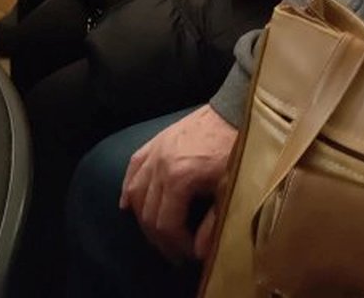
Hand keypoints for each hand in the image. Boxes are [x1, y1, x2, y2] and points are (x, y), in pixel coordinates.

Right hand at [120, 104, 237, 260]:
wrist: (235, 110)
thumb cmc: (236, 149)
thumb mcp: (229, 188)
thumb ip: (213, 222)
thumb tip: (200, 252)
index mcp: (179, 178)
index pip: (166, 225)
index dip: (178, 245)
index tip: (191, 254)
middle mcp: (159, 165)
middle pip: (148, 213)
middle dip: (161, 239)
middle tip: (175, 253)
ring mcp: (155, 151)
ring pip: (135, 193)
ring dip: (142, 217)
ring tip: (157, 234)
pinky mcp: (156, 141)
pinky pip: (133, 167)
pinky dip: (128, 188)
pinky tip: (127, 204)